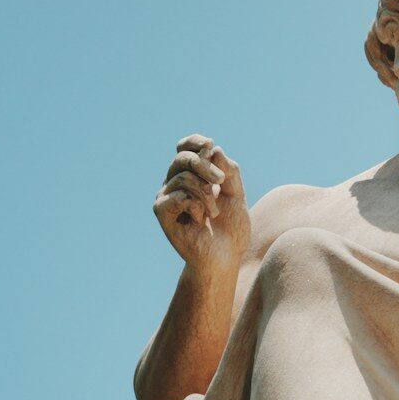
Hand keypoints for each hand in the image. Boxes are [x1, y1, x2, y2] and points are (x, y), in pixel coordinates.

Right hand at [153, 134, 249, 274]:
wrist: (225, 256)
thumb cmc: (231, 228)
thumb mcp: (236, 194)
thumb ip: (229, 171)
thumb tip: (214, 149)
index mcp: (192, 176)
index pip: (184, 148)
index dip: (194, 142)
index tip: (210, 144)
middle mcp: (175, 183)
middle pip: (182, 158)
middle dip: (204, 166)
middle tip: (221, 181)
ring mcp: (167, 197)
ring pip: (182, 177)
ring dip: (204, 193)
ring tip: (214, 211)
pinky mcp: (162, 212)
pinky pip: (176, 196)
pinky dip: (195, 205)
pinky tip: (199, 220)